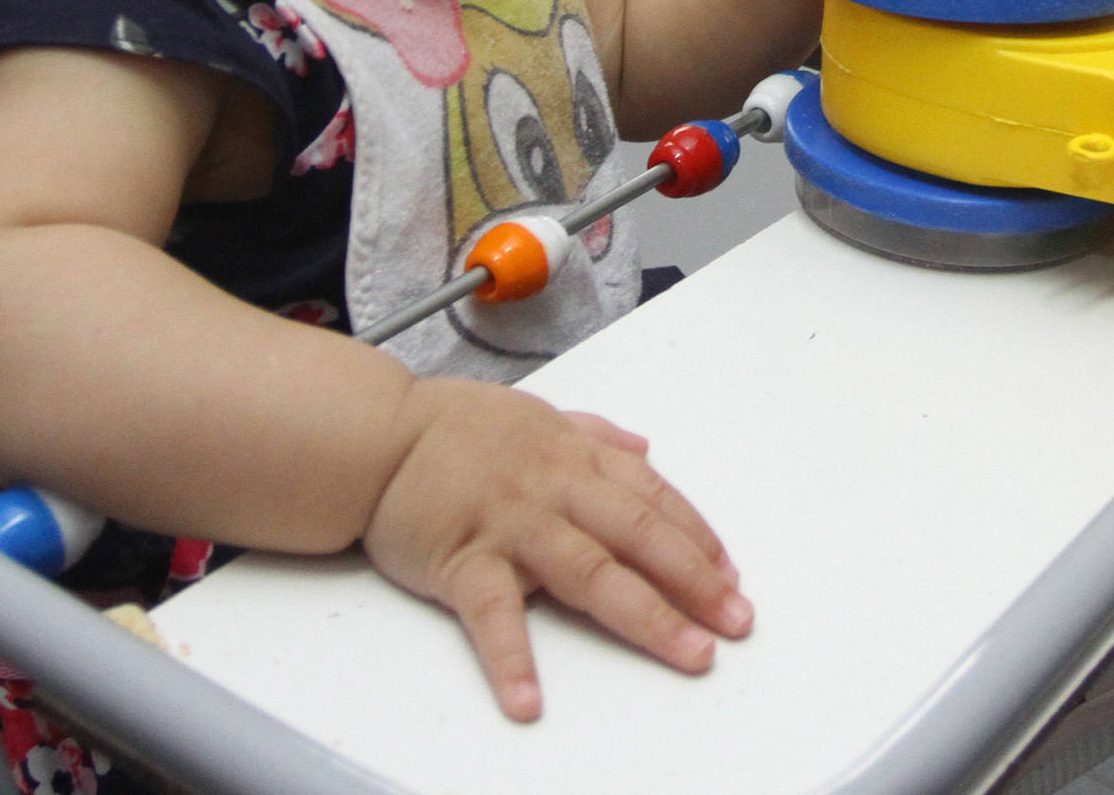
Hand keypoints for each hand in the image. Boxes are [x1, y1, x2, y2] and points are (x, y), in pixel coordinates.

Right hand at [362, 379, 748, 721]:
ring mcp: (512, 525)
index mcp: (575, 456)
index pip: (653, 498)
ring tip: (689, 653)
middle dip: (696, 580)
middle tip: (736, 620)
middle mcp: (555, 489)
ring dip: (646, 616)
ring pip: (592, 573)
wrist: (376, 435)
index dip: (697, 537)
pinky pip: (493, 615)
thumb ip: (594, 434)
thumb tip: (645, 449)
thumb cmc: (454, 427)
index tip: (731, 574)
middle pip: (640, 537)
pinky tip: (531, 700)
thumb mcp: (537, 414)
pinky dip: (512, 659)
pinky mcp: (463, 560)